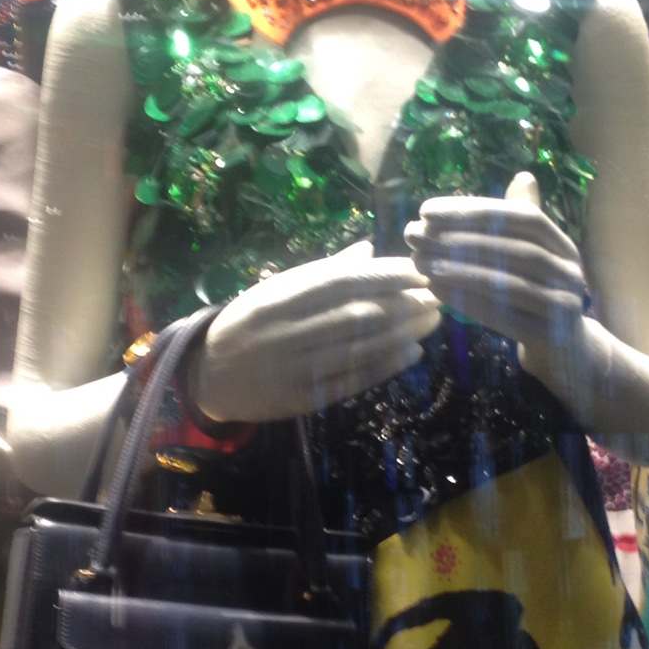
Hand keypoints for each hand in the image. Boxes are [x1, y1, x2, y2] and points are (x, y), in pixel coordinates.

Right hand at [190, 239, 439, 423]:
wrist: (209, 374)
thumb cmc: (251, 324)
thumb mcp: (276, 289)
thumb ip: (322, 272)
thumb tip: (369, 250)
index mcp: (279, 297)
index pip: (342, 280)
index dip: (386, 274)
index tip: (421, 269)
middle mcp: (285, 330)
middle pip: (355, 314)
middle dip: (403, 303)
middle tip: (439, 295)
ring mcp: (292, 367)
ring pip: (356, 347)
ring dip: (402, 333)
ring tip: (432, 321)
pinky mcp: (299, 399)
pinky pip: (349, 380)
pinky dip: (384, 366)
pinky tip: (411, 353)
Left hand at [405, 172, 587, 357]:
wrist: (563, 350)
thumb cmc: (536, 295)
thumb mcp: (533, 257)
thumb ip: (520, 222)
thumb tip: (523, 175)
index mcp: (563, 245)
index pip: (521, 217)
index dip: (474, 211)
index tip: (426, 210)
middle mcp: (569, 271)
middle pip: (513, 249)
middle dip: (459, 240)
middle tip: (414, 237)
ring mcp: (564, 304)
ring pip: (508, 284)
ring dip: (460, 272)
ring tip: (422, 264)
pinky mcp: (550, 336)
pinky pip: (504, 317)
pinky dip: (469, 303)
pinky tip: (438, 293)